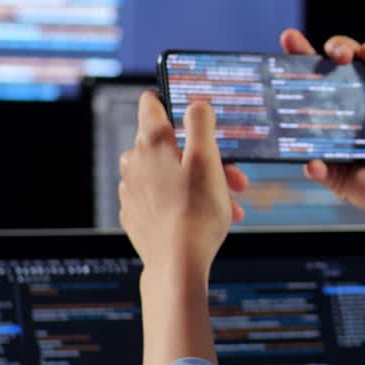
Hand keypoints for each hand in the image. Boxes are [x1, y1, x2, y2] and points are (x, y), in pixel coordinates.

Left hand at [117, 92, 248, 276]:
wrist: (177, 263)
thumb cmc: (196, 213)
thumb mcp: (207, 160)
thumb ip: (201, 124)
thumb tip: (196, 103)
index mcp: (152, 143)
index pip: (152, 104)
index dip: (172, 101)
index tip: (190, 111)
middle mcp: (135, 162)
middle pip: (170, 145)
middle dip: (205, 156)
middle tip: (233, 178)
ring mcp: (132, 189)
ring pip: (169, 173)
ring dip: (198, 181)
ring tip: (226, 203)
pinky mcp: (135, 213)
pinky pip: (160, 197)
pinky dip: (181, 201)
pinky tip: (202, 215)